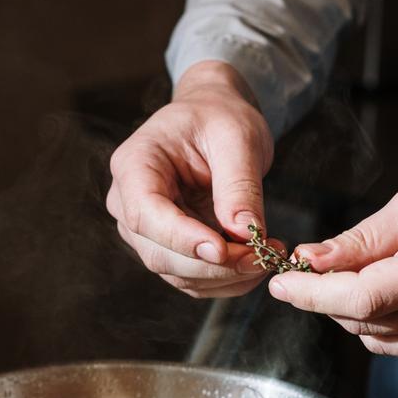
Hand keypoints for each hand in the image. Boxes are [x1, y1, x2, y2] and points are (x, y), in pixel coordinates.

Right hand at [106, 61, 278, 297]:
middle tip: (263, 256)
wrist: (214, 120)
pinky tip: (257, 262)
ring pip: (178, 273)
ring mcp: (146, 230)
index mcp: (134, 165)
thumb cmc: (219, 117)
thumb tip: (245, 232)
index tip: (224, 250)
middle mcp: (129, 203)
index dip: (182, 238)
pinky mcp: (169, 247)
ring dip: (226, 277)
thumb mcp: (236, 137)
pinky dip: (228, 279)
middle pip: (160, 253)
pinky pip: (194, 277)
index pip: (146, 214)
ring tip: (268, 256)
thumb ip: (238, 184)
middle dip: (215, 264)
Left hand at [268, 142, 397, 359]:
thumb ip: (362, 240)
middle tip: (312, 270)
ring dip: (354, 314)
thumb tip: (310, 262)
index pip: (361, 298)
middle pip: (365, 323)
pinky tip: (391, 293)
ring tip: (357, 276)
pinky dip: (385, 325)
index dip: (312, 295)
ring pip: (381, 341)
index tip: (280, 284)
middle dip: (327, 299)